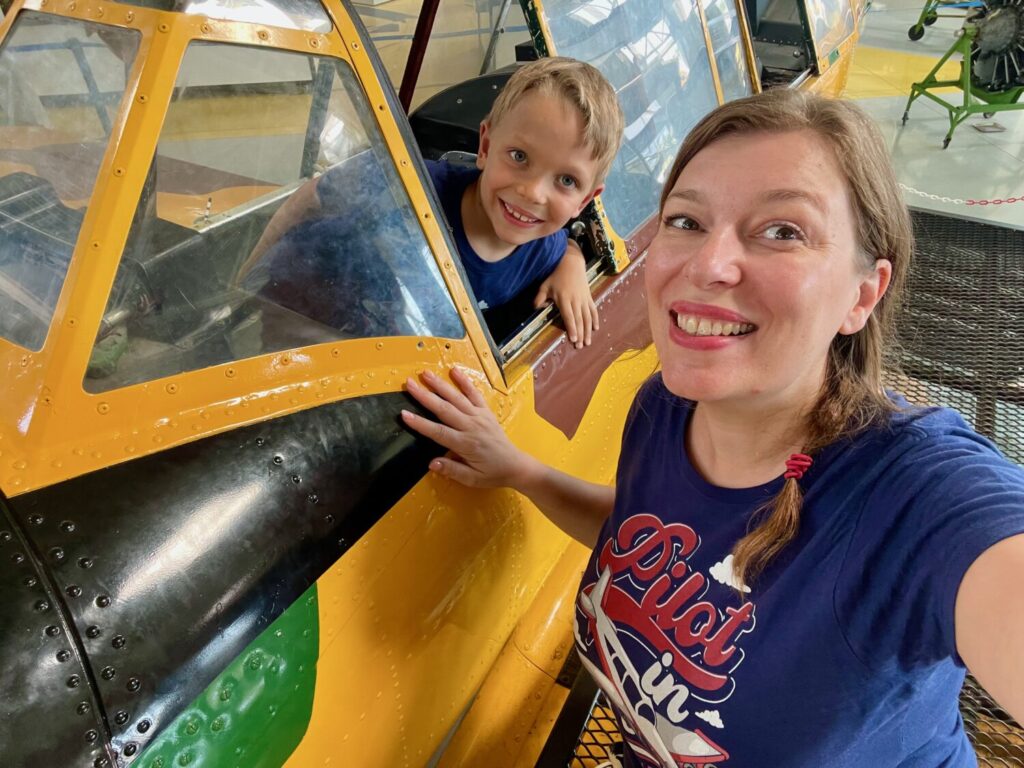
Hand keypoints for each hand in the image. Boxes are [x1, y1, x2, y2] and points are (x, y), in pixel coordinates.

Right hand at [401, 368, 536, 488]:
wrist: (516, 465)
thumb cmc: (492, 473)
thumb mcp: (472, 479)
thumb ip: (452, 470)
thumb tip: (432, 463)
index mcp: (466, 444)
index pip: (438, 432)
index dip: (420, 423)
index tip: (404, 414)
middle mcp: (472, 426)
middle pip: (444, 409)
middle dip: (425, 396)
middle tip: (410, 384)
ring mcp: (479, 416)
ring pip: (457, 397)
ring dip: (440, 384)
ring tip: (425, 373)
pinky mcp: (485, 411)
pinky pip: (474, 393)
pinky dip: (464, 381)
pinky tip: (454, 371)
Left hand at [533, 245, 597, 348]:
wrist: (572, 263)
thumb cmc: (556, 275)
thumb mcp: (545, 285)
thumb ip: (540, 298)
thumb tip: (535, 308)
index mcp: (564, 299)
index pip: (569, 317)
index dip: (571, 328)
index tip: (573, 339)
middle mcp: (576, 300)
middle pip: (579, 320)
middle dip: (580, 334)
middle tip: (580, 346)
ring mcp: (584, 299)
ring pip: (587, 317)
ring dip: (588, 331)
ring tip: (588, 342)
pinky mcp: (589, 297)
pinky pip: (593, 310)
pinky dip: (595, 320)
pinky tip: (595, 329)